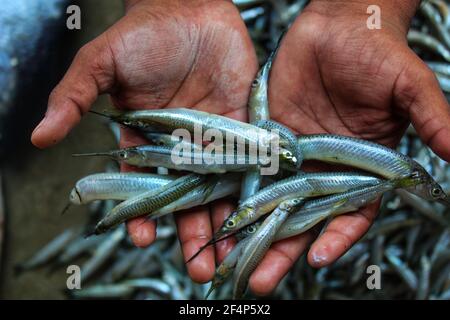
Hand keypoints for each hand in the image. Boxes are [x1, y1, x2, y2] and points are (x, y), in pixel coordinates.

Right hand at [31, 0, 257, 282]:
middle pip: (188, 196)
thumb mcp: (101, 64)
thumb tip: (39, 136)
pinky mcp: (245, 125)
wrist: (191, 7)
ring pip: (221, 187)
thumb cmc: (143, 34)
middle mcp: (183, 146)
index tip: (144, 237)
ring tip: (229, 254)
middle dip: (192, 231)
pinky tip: (258, 212)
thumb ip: (74, 98)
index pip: (145, 185)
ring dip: (225, 221)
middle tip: (200, 268)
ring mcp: (216, 138)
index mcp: (147, 140)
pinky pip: (250, 161)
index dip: (143, 213)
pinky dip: (254, 187)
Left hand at [247, 0, 449, 294]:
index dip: (336, 236)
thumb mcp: (409, 85)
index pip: (351, 213)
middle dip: (282, 249)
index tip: (316, 257)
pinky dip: (237, 193)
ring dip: (253, 231)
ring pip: (272, 202)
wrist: (339, 26)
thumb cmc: (378, 52)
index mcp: (362, 168)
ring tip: (232, 257)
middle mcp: (326, 169)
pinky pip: (252, 170)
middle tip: (259, 279)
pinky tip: (220, 213)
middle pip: (303, 219)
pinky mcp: (268, 139)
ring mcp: (294, 157)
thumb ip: (431, 118)